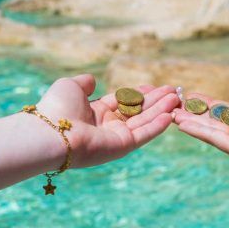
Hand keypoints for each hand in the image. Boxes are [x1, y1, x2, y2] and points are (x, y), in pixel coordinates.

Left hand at [37, 74, 179, 167]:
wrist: (52, 132)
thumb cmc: (57, 107)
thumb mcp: (71, 86)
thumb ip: (84, 82)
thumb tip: (92, 80)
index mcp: (95, 112)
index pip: (123, 101)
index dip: (139, 94)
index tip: (155, 87)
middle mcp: (107, 125)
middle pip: (137, 111)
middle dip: (156, 101)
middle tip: (173, 91)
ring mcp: (115, 137)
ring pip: (144, 121)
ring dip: (161, 110)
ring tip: (177, 98)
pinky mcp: (122, 147)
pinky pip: (143, 134)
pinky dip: (157, 125)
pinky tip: (171, 115)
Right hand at [174, 84, 228, 166]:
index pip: (228, 112)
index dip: (210, 104)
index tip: (192, 95)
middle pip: (216, 123)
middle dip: (196, 114)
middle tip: (175, 104)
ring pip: (212, 132)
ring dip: (191, 123)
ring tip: (171, 113)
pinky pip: (215, 139)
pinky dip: (198, 130)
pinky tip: (181, 122)